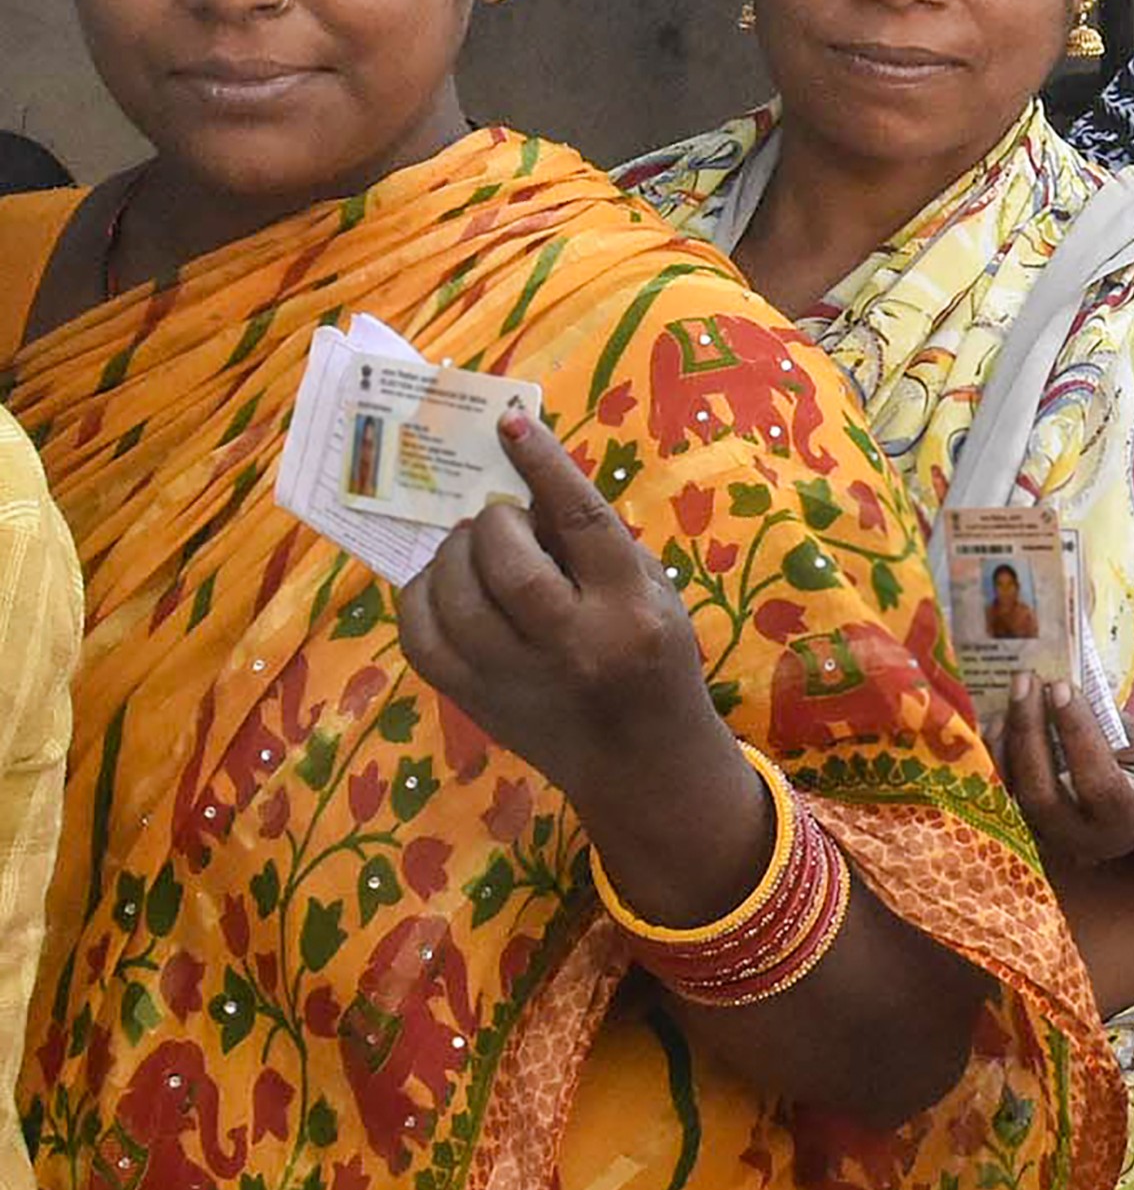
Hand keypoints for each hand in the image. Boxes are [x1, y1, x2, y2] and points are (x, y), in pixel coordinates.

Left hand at [397, 410, 730, 821]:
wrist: (643, 765)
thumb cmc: (657, 663)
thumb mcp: (655, 596)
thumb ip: (598, 545)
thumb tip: (526, 486)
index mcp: (633, 612)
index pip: (585, 524)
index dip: (544, 468)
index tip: (510, 424)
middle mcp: (573, 646)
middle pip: (508, 563)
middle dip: (493, 524)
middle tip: (503, 521)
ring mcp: (515, 679)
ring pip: (454, 598)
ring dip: (454, 555)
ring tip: (473, 549)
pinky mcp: (473, 701)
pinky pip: (420, 637)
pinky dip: (420, 597)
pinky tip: (442, 587)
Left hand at [991, 682, 1133, 880]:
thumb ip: (1102, 721)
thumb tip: (1056, 684)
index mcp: (1128, 815)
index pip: (1098, 781)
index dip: (1077, 733)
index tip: (1061, 687)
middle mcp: (1085, 838)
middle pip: (1042, 794)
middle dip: (1029, 731)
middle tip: (1026, 681)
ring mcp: (1050, 842)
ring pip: (1011, 797)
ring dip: (1004, 741)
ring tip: (1010, 696)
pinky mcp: (1026, 833)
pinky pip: (999, 795)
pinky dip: (995, 756)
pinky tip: (999, 720)